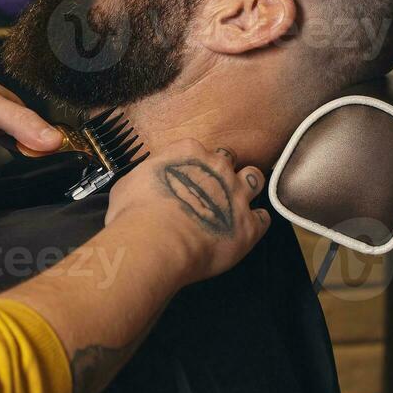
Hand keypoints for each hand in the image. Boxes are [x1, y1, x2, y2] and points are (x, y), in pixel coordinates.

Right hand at [103, 138, 270, 285]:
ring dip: (247, 188)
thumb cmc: (134, 214)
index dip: (192, 165)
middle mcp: (217, 167)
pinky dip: (256, 223)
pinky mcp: (249, 225)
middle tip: (209, 190)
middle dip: (221, 172)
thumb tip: (145, 185)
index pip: (198, 150)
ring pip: (255, 178)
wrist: (156, 242)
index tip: (185, 178)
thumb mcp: (128, 184)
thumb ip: (147, 178)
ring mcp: (236, 195)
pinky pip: (264, 218)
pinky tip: (244, 230)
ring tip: (235, 203)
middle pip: (229, 159)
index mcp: (187, 152)